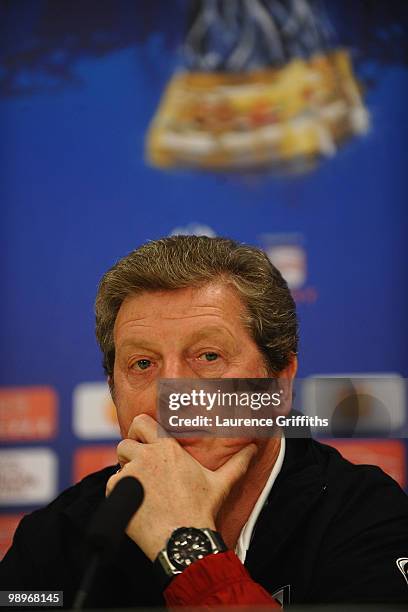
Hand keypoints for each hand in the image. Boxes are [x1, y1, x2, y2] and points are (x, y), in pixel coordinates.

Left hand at [106, 414, 256, 560]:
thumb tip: (253, 449)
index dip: (140, 430)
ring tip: (141, 489)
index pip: (140, 422)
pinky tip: (136, 504)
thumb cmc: (201, 509)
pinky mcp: (118, 492)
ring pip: (118, 465)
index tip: (144, 441)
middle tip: (141, 468)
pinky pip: (112, 485)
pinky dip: (119, 493)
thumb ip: (237, 463)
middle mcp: (146, 456)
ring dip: (126, 473)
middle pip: (125, 443)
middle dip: (130, 453)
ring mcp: (131, 474)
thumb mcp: (221, 483)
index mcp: (167, 447)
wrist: (183, 539)